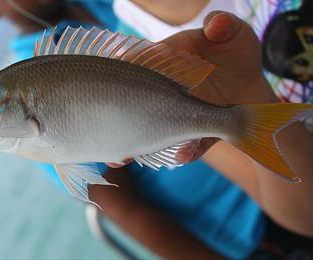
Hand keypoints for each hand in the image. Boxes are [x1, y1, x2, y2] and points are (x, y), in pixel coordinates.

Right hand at [107, 11, 278, 167]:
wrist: (253, 80)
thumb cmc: (235, 50)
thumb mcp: (232, 32)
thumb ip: (224, 26)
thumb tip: (215, 26)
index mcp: (168, 63)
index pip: (141, 65)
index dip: (124, 72)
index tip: (112, 79)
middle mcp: (169, 92)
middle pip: (138, 105)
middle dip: (121, 119)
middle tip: (106, 128)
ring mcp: (184, 115)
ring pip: (157, 131)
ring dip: (141, 145)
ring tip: (124, 158)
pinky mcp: (203, 131)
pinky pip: (193, 144)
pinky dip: (188, 151)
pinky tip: (182, 155)